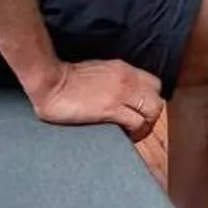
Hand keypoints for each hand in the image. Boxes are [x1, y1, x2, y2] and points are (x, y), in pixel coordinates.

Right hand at [30, 57, 164, 140]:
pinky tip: (123, 137)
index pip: (154, 84)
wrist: (50, 82)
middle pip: (157, 99)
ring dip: (145, 127)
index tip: (141, 112)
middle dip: (151, 116)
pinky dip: (134, 134)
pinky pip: (136, 123)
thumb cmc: (66, 79)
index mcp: (123, 69)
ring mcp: (120, 94)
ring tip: (132, 135)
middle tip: (139, 127)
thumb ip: (113, 80)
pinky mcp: (110, 109)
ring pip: (152, 111)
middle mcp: (126, 79)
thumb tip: (121, 95)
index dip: (150, 101)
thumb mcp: (98, 72)